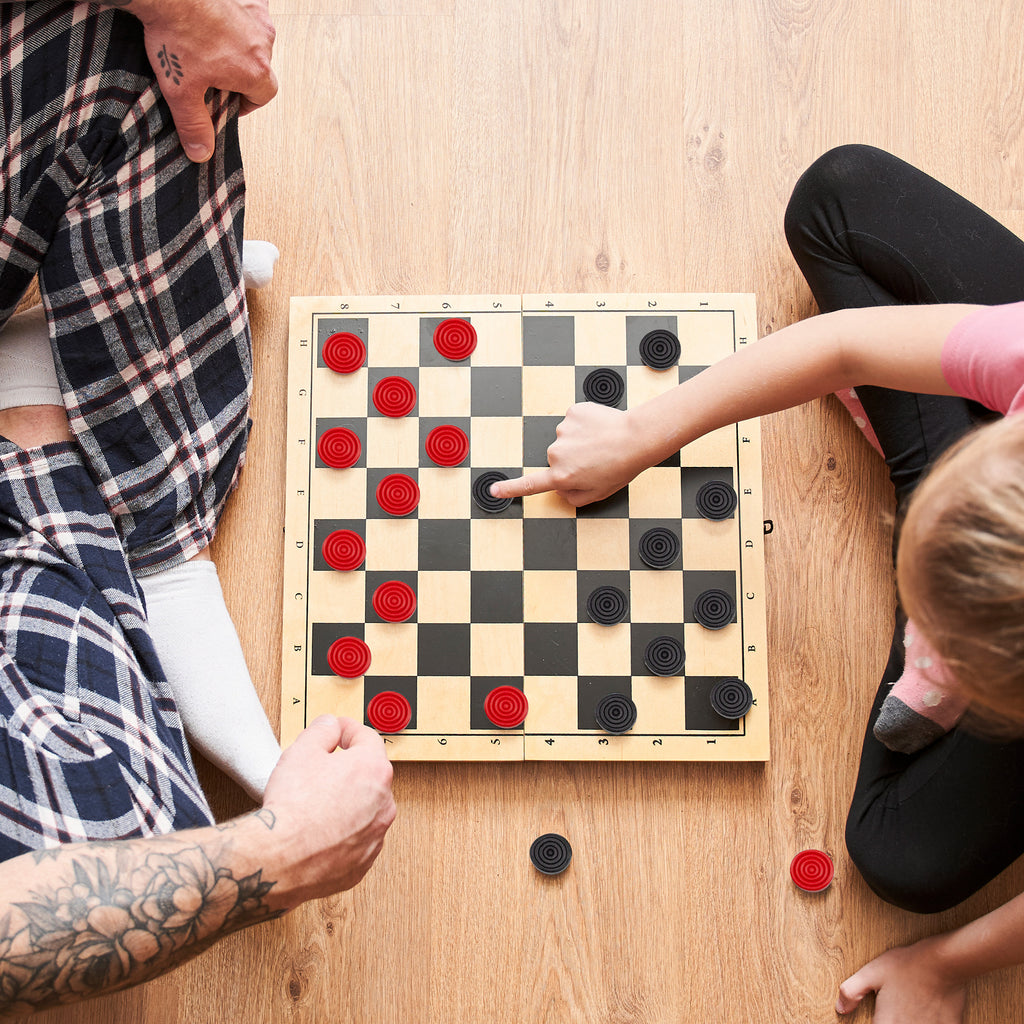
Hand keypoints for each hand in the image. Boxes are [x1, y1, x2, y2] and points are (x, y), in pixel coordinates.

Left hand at [126, 0, 277, 160]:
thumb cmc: (176, 33)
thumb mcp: (181, 90)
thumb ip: (194, 124)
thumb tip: (202, 153)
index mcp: (255, 70)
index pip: (263, 96)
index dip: (246, 102)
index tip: (228, 101)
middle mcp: (263, 41)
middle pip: (258, 66)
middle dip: (239, 72)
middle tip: (210, 72)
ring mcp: (256, 13)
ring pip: (253, 38)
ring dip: (237, 44)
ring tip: (207, 42)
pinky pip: (248, 9)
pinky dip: (235, 15)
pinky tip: (214, 18)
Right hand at [262, 716, 395, 906]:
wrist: (281, 859)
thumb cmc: (293, 807)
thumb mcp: (303, 750)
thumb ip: (322, 730)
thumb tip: (330, 726)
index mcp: (374, 769)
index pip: (366, 737)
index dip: (347, 729)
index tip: (336, 731)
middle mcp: (384, 802)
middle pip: (369, 773)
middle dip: (348, 767)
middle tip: (321, 766)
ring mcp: (376, 835)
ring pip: (365, 808)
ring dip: (347, 802)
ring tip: (317, 802)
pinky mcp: (363, 863)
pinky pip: (356, 840)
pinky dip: (343, 833)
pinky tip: (319, 830)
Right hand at [492, 402, 655, 506]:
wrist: (637, 438)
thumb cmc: (621, 467)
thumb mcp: (596, 494)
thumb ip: (572, 496)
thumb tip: (560, 488)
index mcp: (562, 476)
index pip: (530, 485)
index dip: (510, 489)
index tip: (494, 489)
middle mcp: (557, 454)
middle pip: (557, 457)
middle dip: (572, 458)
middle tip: (596, 458)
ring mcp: (563, 431)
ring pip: (566, 437)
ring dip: (580, 439)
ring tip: (601, 443)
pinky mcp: (572, 412)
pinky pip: (574, 419)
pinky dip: (585, 422)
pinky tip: (600, 428)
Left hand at [836, 938, 965, 1022]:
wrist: (944, 963)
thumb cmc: (907, 966)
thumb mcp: (871, 972)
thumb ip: (851, 992)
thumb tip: (840, 1008)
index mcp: (888, 1022)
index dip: (877, 1022)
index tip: (879, 1017)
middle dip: (891, 1021)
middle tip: (894, 1010)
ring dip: (910, 1021)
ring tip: (909, 1010)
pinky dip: (930, 1022)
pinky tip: (926, 1015)